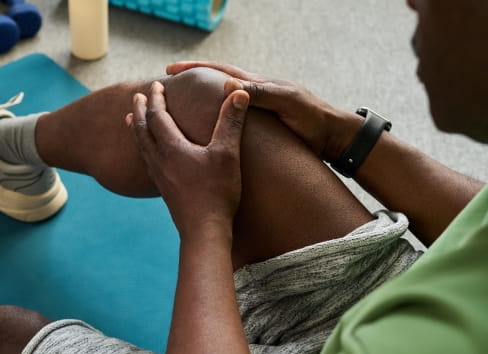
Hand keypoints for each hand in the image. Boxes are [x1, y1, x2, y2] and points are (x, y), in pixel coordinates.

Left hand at [127, 81, 249, 238]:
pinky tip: (150, 155)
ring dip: (136, 129)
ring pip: (141, 147)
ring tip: (131, 120)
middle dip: (139, 110)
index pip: (157, 116)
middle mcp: (159, 160)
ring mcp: (159, 176)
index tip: (155, 84)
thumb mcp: (227, 153)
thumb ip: (230, 121)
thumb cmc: (216, 192)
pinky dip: (144, 149)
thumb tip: (238, 92)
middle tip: (136, 97)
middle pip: (142, 130)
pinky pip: (147, 162)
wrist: (203, 231)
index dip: (156, 98)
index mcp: (171, 148)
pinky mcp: (164, 190)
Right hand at [166, 61, 363, 160]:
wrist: (333, 137)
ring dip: (200, 100)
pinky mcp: (262, 125)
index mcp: (258, 85)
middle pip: (216, 81)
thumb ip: (261, 93)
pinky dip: (214, 117)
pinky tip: (204, 129)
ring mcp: (258, 109)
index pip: (220, 70)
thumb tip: (228, 84)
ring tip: (178, 106)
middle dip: (191, 81)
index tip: (171, 70)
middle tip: (167, 84)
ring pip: (221, 100)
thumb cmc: (313, 119)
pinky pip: (230, 117)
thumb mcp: (287, 103)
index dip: (195, 69)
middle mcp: (256, 93)